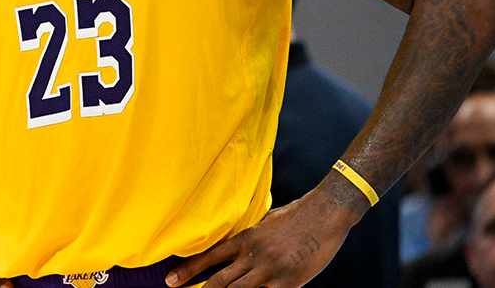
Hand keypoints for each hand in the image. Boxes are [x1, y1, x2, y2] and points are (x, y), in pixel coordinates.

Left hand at [166, 184, 362, 287]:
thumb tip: (236, 252)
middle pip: (219, 280)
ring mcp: (269, 271)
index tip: (171, 280)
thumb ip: (249, 240)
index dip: (188, 270)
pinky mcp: (288, 283)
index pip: (209, 257)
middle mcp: (252, 256)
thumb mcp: (264, 223)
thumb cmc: (295, 216)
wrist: (324, 214)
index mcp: (244, 239)